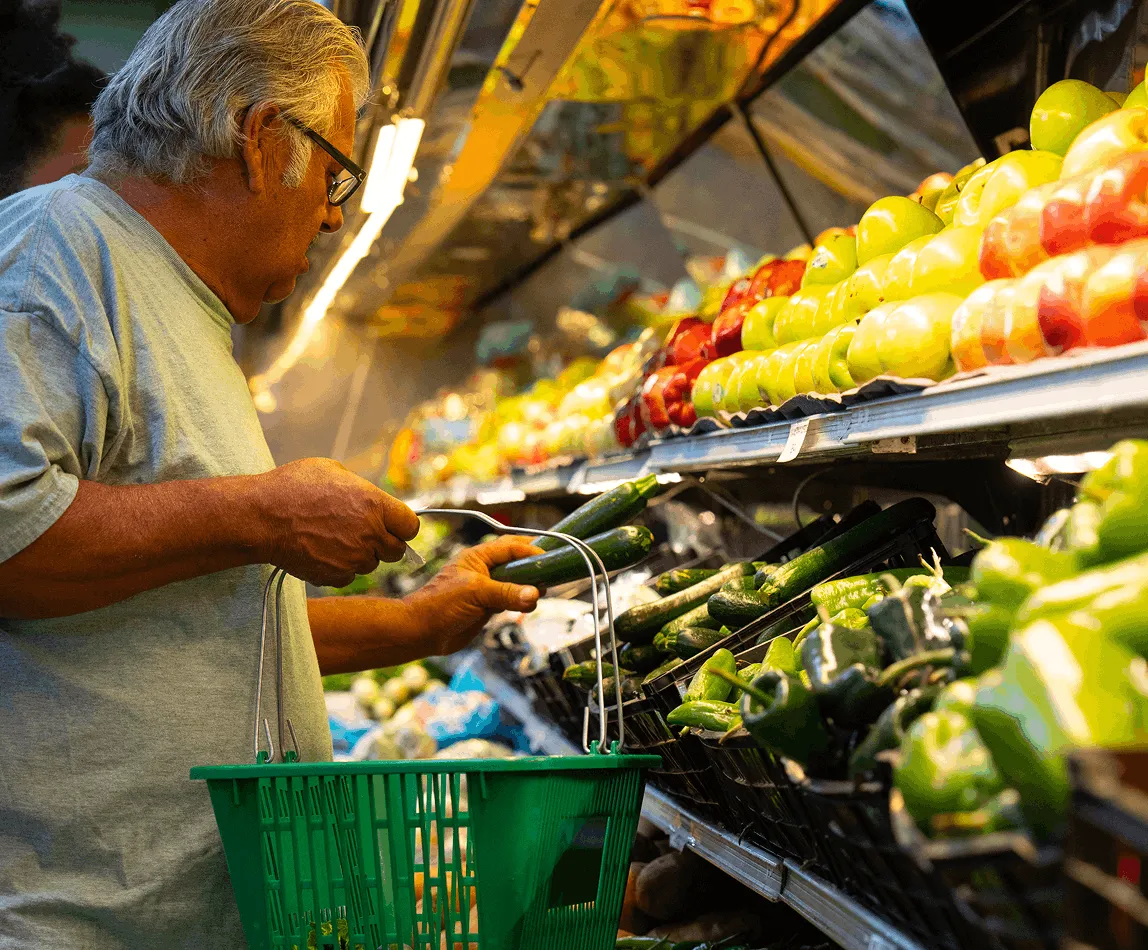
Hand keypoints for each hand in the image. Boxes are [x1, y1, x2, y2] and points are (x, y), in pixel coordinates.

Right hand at [255, 458, 418, 586]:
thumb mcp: (333, 471)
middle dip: (385, 544)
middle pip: (396, 551)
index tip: (393, 525)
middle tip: (366, 534)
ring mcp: (353, 558)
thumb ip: (360, 488)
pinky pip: (348, 576)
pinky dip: (340, 568)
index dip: (402, 526)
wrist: (261, 516)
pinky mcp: (335, 575)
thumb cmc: (293, 487)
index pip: (411, 526)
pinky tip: (323, 552)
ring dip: (360, 556)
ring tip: (335, 539)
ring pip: (371, 564)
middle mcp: (370, 533)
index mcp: (375, 505)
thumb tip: (370, 499)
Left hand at [405, 536, 541, 654]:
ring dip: (529, 586)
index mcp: (477, 557)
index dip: (531, 550)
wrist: (420, 632)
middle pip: (515, 562)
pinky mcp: (486, 607)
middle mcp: (483, 570)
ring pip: (515, 582)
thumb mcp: (476, 593)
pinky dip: (522, 602)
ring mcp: (485, 589)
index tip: (551, 558)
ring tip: (545, 589)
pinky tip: (530, 605)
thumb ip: (507, 593)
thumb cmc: (439, 605)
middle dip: (534, 565)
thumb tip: (535, 595)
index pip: (511, 547)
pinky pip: (510, 600)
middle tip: (554, 571)